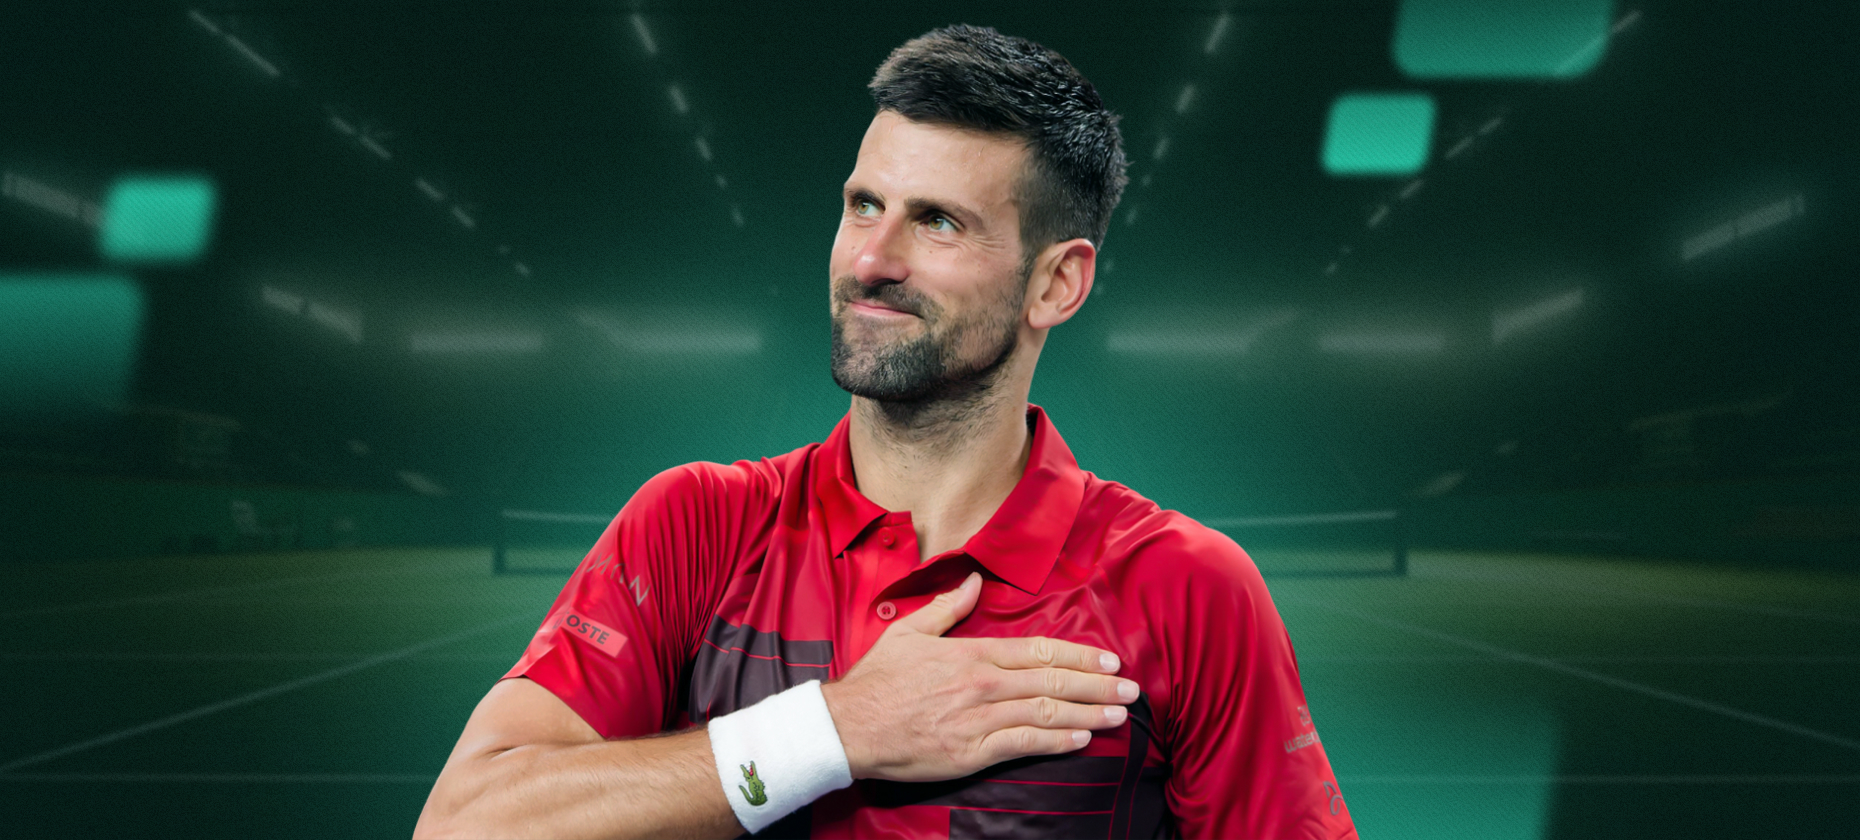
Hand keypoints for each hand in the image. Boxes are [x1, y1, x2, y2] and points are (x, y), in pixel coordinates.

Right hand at [820, 572, 1136, 781]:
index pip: (1039, 651)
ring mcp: (980, 720)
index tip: (1110, 660)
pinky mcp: (972, 753)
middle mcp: (983, 684)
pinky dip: (1056, 742)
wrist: (848, 727)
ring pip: (1046, 714)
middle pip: (1053, 682)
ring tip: (1118, 715)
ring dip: (1088, 713)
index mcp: (972, 654)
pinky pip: (1023, 744)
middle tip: (1131, 689)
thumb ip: (948, 607)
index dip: (1080, 655)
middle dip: (1098, 685)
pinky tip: (1080, 739)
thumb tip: (975, 580)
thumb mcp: (908, 631)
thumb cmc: (877, 680)